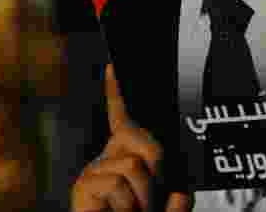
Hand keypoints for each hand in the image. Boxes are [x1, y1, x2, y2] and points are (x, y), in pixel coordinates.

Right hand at [71, 64, 191, 211]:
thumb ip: (177, 206)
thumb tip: (181, 194)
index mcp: (125, 161)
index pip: (122, 119)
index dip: (116, 92)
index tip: (114, 66)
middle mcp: (106, 161)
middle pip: (148, 146)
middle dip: (160, 174)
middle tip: (150, 205)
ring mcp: (93, 173)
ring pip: (135, 167)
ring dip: (144, 200)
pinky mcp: (84, 185)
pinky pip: (119, 185)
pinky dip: (127, 209)